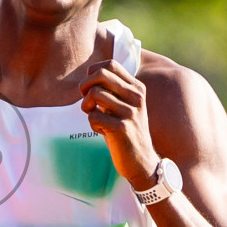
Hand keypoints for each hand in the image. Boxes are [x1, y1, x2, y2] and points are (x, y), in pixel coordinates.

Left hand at [80, 59, 157, 190]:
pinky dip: (92, 123)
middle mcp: (136, 97)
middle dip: (85, 86)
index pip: (110, 64)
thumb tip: (91, 73)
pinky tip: (102, 131)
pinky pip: (93, 116)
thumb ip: (113, 90)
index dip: (93, 72)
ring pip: (94, 94)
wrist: (142, 161)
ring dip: (87, 106)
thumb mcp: (124, 106)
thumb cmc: (126, 131)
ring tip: (94, 117)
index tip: (90, 88)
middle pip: (101, 74)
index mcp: (137, 88)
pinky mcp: (122, 128)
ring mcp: (130, 112)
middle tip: (86, 101)